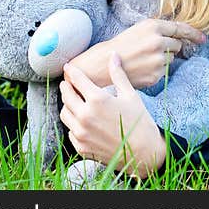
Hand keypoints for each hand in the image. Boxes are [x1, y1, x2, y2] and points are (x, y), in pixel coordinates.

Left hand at [59, 53, 167, 178]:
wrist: (143, 152)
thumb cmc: (140, 121)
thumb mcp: (130, 95)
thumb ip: (118, 74)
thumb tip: (113, 55)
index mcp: (98, 99)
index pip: (77, 80)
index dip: (71, 72)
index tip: (68, 67)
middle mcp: (85, 116)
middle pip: (66, 96)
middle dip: (66, 87)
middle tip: (68, 83)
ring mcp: (81, 133)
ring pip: (65, 114)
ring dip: (67, 105)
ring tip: (74, 101)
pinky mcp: (81, 146)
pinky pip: (70, 131)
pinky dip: (73, 123)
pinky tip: (82, 121)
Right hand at [68, 18, 206, 88]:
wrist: (103, 65)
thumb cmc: (121, 45)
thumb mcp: (139, 30)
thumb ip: (160, 30)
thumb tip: (181, 36)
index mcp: (154, 27)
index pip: (181, 29)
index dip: (194, 33)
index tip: (203, 38)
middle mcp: (158, 42)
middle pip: (177, 45)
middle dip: (170, 47)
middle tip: (152, 50)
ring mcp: (158, 60)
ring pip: (171, 59)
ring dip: (162, 59)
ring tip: (143, 59)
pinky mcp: (155, 75)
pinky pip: (164, 72)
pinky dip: (156, 71)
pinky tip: (142, 69)